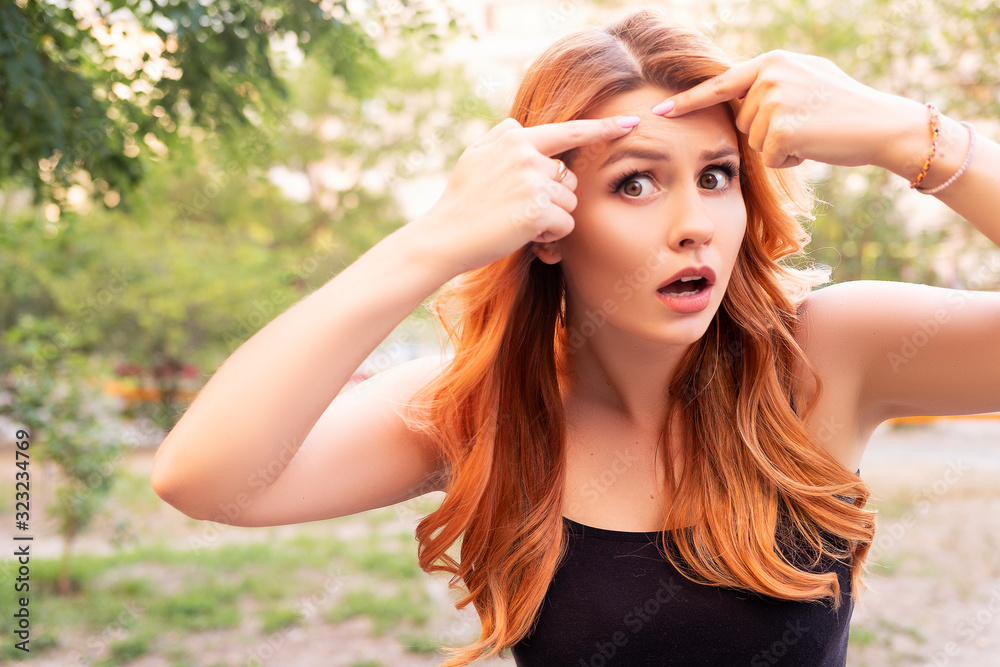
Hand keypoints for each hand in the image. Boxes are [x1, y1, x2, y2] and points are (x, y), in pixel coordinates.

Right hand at [415, 115, 639, 274]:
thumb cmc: (460, 201)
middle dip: (554, 197)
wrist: (444, 236)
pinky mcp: (538, 210)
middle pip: (570, 178)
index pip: (569, 130)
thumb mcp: (474, 156)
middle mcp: (527, 155)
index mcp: (515, 139)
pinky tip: (521, 233)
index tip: (632, 122)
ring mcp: (533, 182)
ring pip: (570, 203)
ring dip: (551, 218)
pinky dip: (549, 235)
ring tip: (515, 221)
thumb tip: (521, 123)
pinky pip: (565, 225)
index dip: (604, 127)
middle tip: (517, 208)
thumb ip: (501, 136)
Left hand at [652, 51, 921, 170]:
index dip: (689, 102)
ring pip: (754, 142)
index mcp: (772, 62)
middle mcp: (770, 76)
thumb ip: (772, 81)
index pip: (721, 84)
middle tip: (804, 125)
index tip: (659, 111)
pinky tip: (813, 147)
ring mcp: (776, 101)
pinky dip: (789, 161)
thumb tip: (740, 86)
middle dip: (766, 132)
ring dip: (778, 147)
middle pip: (741, 122)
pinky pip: (770, 157)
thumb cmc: (844, 107)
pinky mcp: (783, 128)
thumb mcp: (806, 79)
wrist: (882, 125)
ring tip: (811, 133)